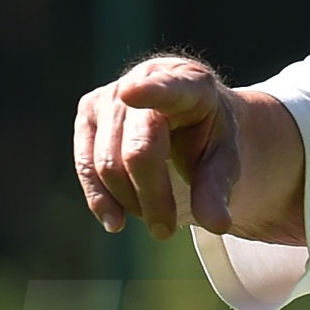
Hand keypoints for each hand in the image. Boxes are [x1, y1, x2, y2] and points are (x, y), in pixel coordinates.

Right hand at [73, 56, 244, 241]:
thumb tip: (218, 225)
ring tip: (154, 216)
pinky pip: (86, 166)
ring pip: (108, 164)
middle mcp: (144, 78)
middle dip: (152, 197)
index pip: (168, 88)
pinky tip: (115, 222)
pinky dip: (100, 199)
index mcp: (189, 83)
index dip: (150, 91)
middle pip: (138, 151)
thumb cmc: (206, 137)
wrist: (183, 117)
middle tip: (166, 231)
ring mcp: (111, 95)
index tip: (132, 93)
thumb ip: (217, 188)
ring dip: (131, 201)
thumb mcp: (222, 160)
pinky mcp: (88, 113)